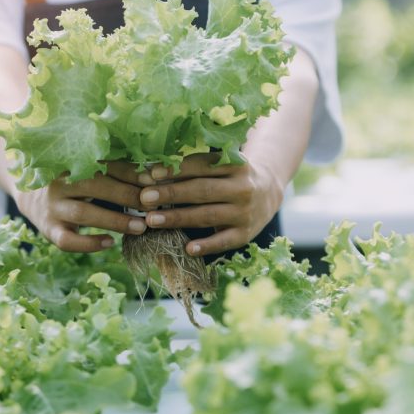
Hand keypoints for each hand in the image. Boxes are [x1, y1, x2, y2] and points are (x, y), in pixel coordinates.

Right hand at [14, 161, 153, 252]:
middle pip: (95, 186)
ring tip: (140, 227)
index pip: (105, 164)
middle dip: (126, 195)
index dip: (132, 172)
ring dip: (114, 221)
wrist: (29, 196)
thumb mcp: (87, 170)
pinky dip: (89, 244)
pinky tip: (109, 243)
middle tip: (152, 205)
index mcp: (72, 162)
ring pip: (83, 213)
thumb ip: (114, 170)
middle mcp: (60, 182)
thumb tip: (156, 173)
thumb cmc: (71, 181)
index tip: (157, 179)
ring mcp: (52, 207)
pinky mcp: (48, 229)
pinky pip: (67, 240)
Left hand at [138, 153, 283, 256]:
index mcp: (235, 165)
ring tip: (152, 220)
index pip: (202, 166)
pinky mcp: (245, 234)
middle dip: (171, 194)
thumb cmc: (231, 176)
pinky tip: (187, 248)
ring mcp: (245, 212)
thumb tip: (152, 170)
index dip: (176, 170)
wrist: (269, 192)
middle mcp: (242, 188)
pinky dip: (206, 245)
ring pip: (207, 215)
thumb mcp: (221, 165)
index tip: (151, 174)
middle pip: (202, 190)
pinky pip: (223, 241)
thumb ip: (194, 167)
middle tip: (144, 198)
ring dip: (178, 218)